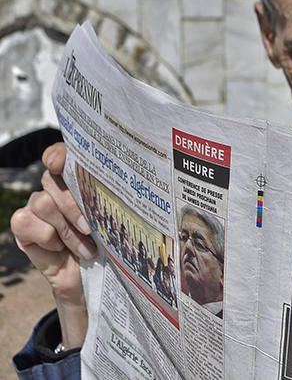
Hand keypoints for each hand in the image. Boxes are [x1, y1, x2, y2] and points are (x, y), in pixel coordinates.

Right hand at [10, 142, 94, 348]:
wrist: (93, 278)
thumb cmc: (109, 243)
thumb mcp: (114, 218)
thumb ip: (110, 198)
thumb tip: (126, 182)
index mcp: (76, 180)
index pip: (60, 155)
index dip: (59, 155)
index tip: (61, 163)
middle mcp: (53, 189)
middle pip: (52, 180)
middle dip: (74, 205)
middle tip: (91, 227)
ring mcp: (36, 207)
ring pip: (42, 202)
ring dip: (66, 228)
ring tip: (85, 247)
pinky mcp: (23, 228)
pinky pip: (25, 222)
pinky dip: (48, 238)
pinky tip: (61, 250)